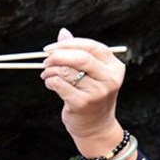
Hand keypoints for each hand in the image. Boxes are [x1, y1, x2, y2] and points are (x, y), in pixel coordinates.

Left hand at [41, 28, 125, 143]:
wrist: (95, 127)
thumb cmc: (91, 96)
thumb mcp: (90, 73)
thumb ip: (78, 53)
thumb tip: (63, 32)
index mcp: (114, 66)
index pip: (91, 47)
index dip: (69, 44)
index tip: (51, 47)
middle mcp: (109, 78)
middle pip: (80, 58)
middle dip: (58, 56)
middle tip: (45, 59)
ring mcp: (97, 92)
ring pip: (67, 72)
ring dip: (51, 70)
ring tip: (46, 73)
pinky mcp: (83, 104)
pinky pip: (60, 86)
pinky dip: (50, 81)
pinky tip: (49, 83)